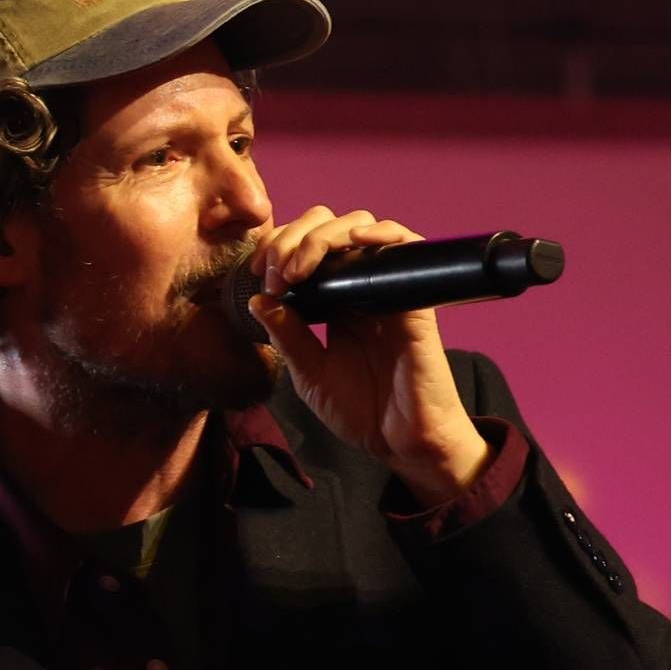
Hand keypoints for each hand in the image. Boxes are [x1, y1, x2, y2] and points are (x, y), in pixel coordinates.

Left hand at [240, 207, 488, 506]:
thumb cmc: (362, 411)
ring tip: (300, 264)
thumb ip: (287, 336)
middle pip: (331, 228)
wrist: (401, 441)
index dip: (279, 247)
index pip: (307, 249)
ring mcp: (389, 290)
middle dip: (294, 236)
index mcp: (335, 302)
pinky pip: (407, 250)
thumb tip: (258, 299)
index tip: (257, 273)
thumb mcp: (309, 375)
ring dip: (325, 235)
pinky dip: (383, 234)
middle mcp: (362, 288)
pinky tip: (356, 239)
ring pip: (364, 228)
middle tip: (275, 269)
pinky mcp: (413, 300)